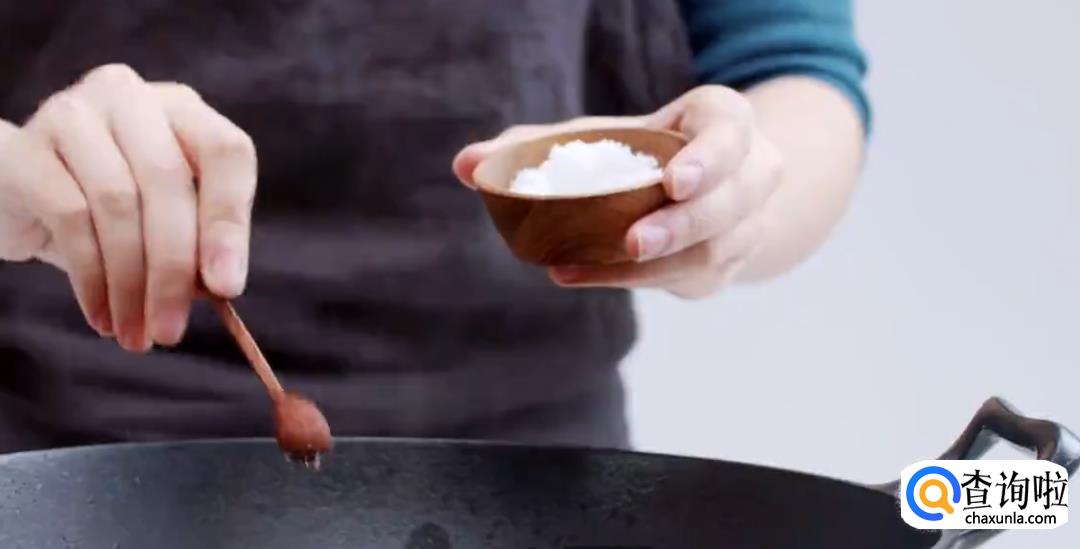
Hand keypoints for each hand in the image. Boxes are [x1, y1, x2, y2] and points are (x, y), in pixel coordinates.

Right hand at [0, 64, 256, 350]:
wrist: (20, 197)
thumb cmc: (109, 207)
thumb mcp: (165, 219)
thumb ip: (200, 240)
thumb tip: (221, 284)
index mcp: (182, 109)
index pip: (225, 152)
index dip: (228, 222)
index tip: (227, 287)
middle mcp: (130, 97)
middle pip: (167, 181)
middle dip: (172, 269)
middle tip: (171, 330)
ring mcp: (73, 114)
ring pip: (117, 202)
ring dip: (129, 282)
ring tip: (134, 333)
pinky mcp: (24, 147)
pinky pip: (68, 216)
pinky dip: (90, 276)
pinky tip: (100, 314)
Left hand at [453, 85, 783, 297]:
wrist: (702, 189)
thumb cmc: (644, 152)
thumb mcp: (601, 137)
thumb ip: (536, 147)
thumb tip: (466, 165)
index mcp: (726, 123)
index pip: (732, 132)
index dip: (710, 157)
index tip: (673, 181)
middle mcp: (750, 174)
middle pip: (730, 203)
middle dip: (682, 225)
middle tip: (634, 240)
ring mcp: (745, 226)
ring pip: (714, 251)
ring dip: (650, 267)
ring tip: (578, 268)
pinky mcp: (726, 268)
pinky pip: (690, 280)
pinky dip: (633, 281)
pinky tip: (579, 275)